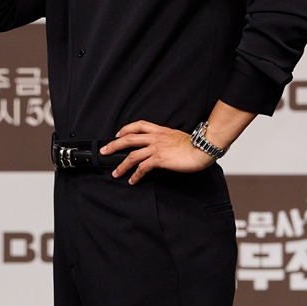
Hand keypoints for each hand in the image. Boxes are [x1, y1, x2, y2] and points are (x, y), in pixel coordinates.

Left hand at [100, 120, 214, 184]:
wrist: (202, 148)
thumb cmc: (194, 144)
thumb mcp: (177, 136)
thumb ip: (166, 139)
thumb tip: (162, 145)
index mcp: (160, 130)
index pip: (138, 125)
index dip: (126, 129)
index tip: (118, 134)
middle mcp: (155, 137)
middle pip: (129, 138)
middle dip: (114, 145)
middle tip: (104, 151)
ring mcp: (156, 148)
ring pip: (132, 155)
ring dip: (122, 165)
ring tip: (116, 173)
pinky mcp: (159, 159)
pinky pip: (143, 167)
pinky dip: (135, 175)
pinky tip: (132, 180)